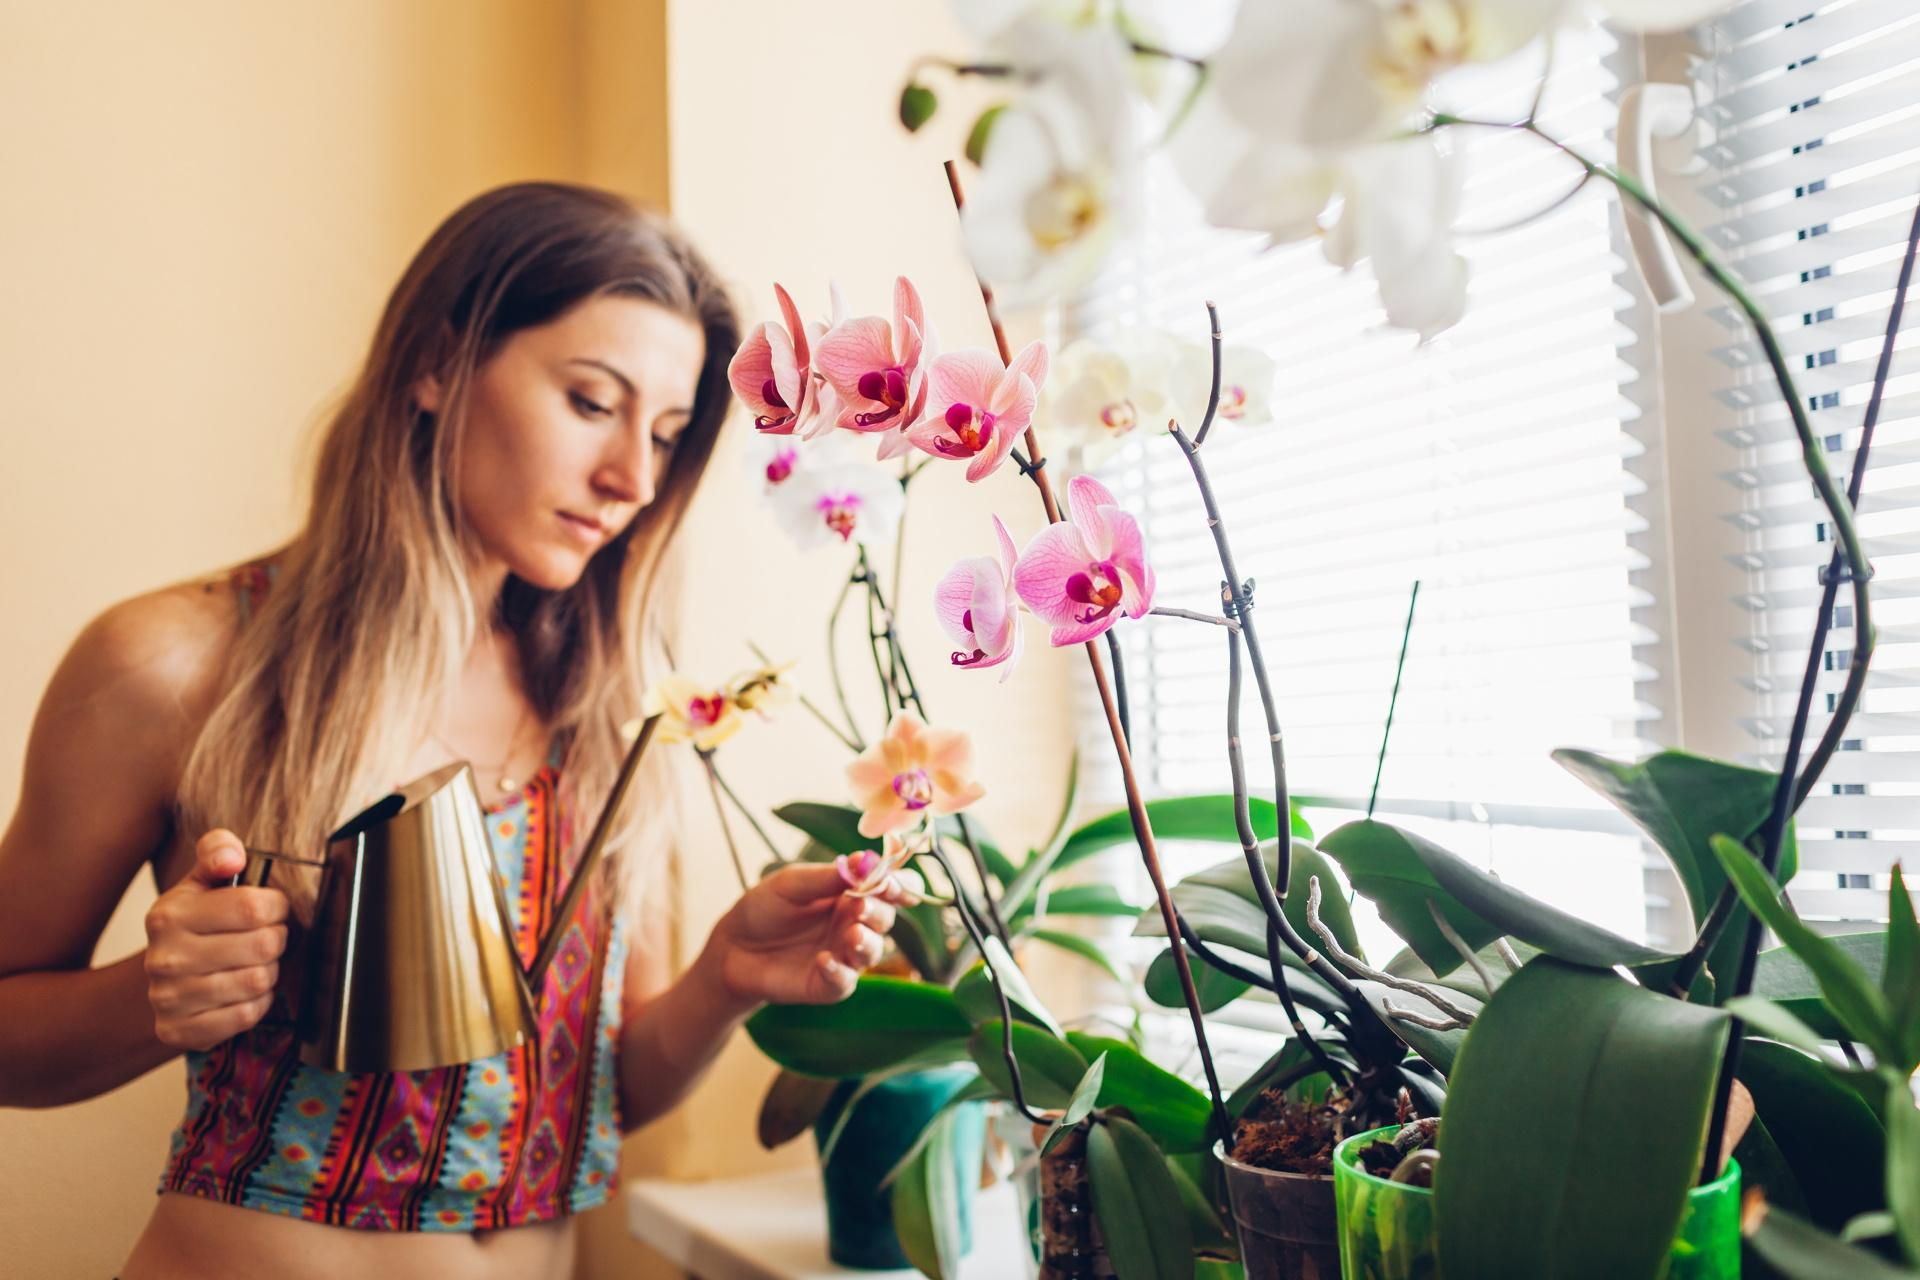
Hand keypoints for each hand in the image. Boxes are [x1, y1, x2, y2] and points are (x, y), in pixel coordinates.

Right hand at [143, 829, 289, 1049]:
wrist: (162, 979)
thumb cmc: (195, 924)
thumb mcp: (202, 881)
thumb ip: (217, 851)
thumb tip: (232, 857)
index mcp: (170, 915)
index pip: (253, 906)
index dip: (276, 907)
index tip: (272, 909)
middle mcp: (164, 958)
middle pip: (263, 945)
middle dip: (276, 939)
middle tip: (266, 938)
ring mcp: (168, 998)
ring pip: (258, 981)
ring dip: (268, 971)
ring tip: (254, 962)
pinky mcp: (178, 1030)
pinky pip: (246, 1015)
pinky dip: (257, 1002)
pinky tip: (244, 990)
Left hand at [702, 862, 910, 1009]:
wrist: (731, 947)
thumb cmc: (764, 909)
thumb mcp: (791, 884)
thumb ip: (827, 876)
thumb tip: (863, 860)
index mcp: (851, 894)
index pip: (891, 888)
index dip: (901, 885)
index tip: (894, 884)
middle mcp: (853, 925)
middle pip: (885, 919)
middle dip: (877, 911)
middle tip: (859, 904)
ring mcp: (843, 957)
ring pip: (872, 951)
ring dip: (866, 942)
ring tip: (851, 934)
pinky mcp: (827, 985)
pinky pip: (844, 982)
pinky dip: (838, 972)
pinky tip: (822, 961)